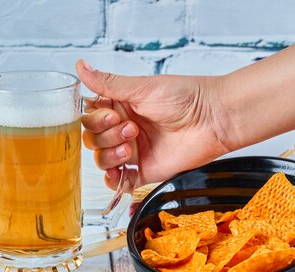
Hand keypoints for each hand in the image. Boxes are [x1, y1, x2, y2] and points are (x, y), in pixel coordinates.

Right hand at [76, 60, 232, 188]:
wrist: (213, 119)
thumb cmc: (185, 97)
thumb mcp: (141, 87)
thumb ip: (108, 83)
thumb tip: (81, 67)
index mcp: (121, 106)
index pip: (90, 117)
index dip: (95, 119)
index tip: (112, 115)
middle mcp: (123, 128)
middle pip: (92, 139)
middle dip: (105, 136)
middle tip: (130, 128)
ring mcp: (132, 150)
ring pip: (101, 160)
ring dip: (109, 155)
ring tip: (130, 146)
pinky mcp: (143, 170)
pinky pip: (118, 181)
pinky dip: (113, 180)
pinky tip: (119, 171)